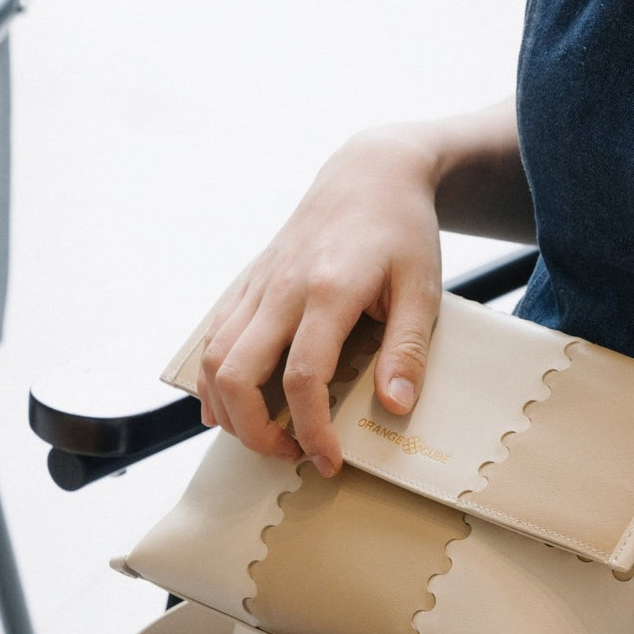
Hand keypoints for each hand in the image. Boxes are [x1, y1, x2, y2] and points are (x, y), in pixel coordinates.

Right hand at [195, 127, 444, 475]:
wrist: (370, 173)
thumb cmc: (401, 231)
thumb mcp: (422, 289)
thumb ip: (407, 349)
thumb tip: (394, 406)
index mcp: (329, 290)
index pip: (304, 378)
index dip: (311, 430)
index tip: (328, 460)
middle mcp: (283, 288)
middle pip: (238, 373)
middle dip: (253, 429)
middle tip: (288, 452)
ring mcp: (260, 283)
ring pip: (213, 357)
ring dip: (225, 408)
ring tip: (260, 435)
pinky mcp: (249, 281)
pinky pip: (214, 335)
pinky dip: (211, 377)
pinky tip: (228, 404)